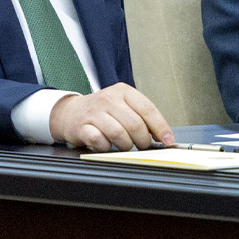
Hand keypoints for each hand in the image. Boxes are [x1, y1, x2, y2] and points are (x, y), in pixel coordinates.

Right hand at [49, 84, 175, 151]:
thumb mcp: (123, 106)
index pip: (147, 109)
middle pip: (135, 124)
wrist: (70, 112)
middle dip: (142, 140)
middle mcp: (108, 99)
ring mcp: (94, 112)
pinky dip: (107, 147)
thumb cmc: (103, 111)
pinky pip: (100, 141)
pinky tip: (106, 144)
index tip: (168, 140)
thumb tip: (164, 136)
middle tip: (141, 145)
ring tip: (124, 145)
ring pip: (119, 134)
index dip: (160, 127)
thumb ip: (142, 117)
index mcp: (123, 91)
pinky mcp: (82, 126)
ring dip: (126, 146)